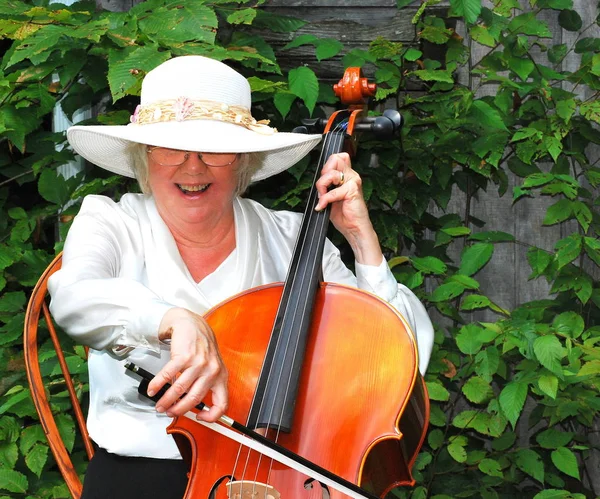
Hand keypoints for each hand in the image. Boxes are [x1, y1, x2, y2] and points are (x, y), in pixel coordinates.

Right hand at [147, 307, 227, 422]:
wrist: (192, 324)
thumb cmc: (202, 346)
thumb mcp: (212, 366)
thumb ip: (208, 384)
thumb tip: (196, 407)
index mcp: (221, 376)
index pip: (222, 403)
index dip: (212, 416)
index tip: (200, 418)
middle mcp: (212, 370)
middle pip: (194, 399)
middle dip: (179, 409)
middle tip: (169, 412)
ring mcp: (198, 363)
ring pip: (179, 389)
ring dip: (166, 400)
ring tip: (160, 404)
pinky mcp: (184, 356)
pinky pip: (168, 376)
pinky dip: (157, 385)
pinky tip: (153, 389)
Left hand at [314, 153, 383, 265]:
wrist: (354, 229)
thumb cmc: (345, 215)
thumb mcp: (331, 198)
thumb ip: (326, 187)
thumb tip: (318, 182)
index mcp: (347, 176)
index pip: (337, 158)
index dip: (326, 166)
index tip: (323, 180)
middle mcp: (351, 176)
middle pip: (334, 159)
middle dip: (323, 173)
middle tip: (323, 188)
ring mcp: (353, 181)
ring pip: (332, 173)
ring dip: (322, 185)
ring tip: (323, 197)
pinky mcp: (353, 190)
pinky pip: (333, 191)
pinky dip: (325, 199)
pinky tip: (323, 205)